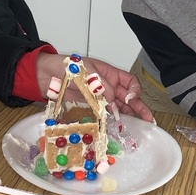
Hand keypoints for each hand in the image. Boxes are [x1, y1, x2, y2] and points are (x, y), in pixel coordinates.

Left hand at [36, 53, 153, 122]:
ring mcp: (99, 97)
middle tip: (148, 119)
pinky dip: (111, 120)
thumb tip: (113, 98)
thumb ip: (101, 85)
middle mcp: (107, 86)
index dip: (134, 90)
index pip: (129, 81)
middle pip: (128, 97)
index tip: (131, 98)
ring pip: (118, 107)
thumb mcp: (87, 72)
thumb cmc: (67, 67)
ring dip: (128, 116)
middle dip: (139, 107)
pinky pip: (105, 114)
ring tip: (137, 126)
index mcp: (109, 73)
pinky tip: (117, 126)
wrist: (47, 76)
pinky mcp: (91, 107)